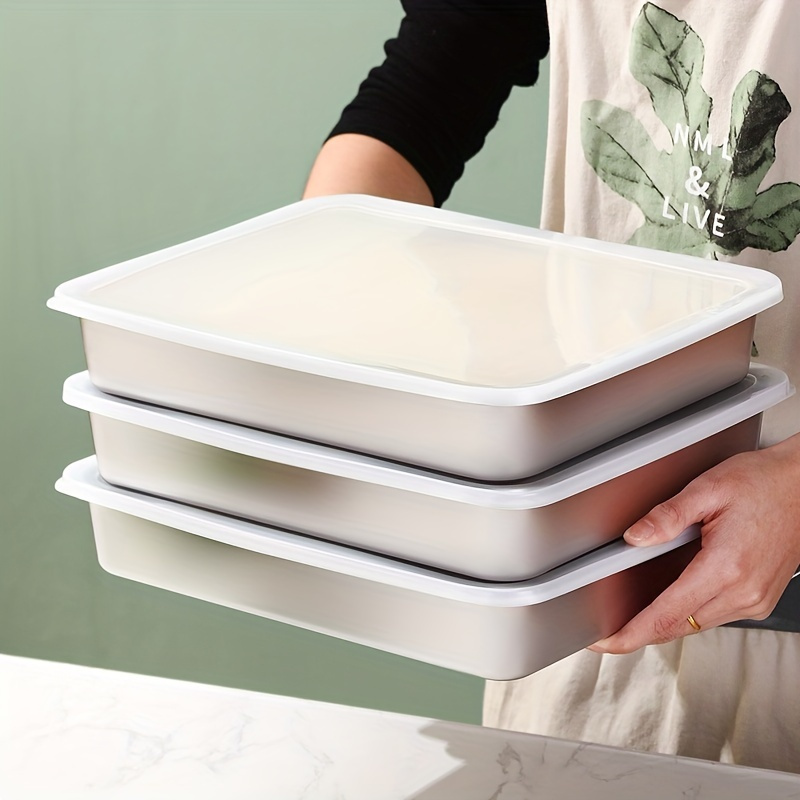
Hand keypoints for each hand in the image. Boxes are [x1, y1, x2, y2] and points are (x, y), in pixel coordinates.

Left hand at [589, 433, 799, 653]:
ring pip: (696, 625)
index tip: (606, 642)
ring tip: (632, 615)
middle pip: (678, 628)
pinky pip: (715, 616)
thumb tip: (635, 537)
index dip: (630, 633)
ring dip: (664, 623)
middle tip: (607, 630)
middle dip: (639, 631)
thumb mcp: (707, 489)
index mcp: (726, 567)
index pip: (666, 616)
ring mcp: (755, 600)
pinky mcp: (761, 599)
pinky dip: (689, 612)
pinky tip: (672, 599)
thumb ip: (666, 516)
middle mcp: (743, 592)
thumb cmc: (763, 483)